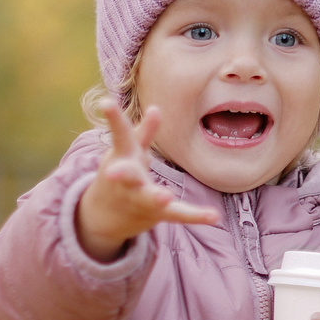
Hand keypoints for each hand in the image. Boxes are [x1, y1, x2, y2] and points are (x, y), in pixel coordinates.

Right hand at [75, 98, 219, 259]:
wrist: (104, 216)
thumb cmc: (120, 174)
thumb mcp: (128, 152)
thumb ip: (143, 133)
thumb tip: (156, 108)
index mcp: (122, 157)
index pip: (118, 135)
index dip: (113, 118)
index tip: (106, 103)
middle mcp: (126, 180)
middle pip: (125, 175)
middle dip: (120, 173)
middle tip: (113, 172)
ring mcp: (139, 199)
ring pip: (148, 198)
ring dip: (155, 197)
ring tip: (165, 196)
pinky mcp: (155, 213)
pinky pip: (177, 214)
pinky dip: (196, 215)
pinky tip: (214, 216)